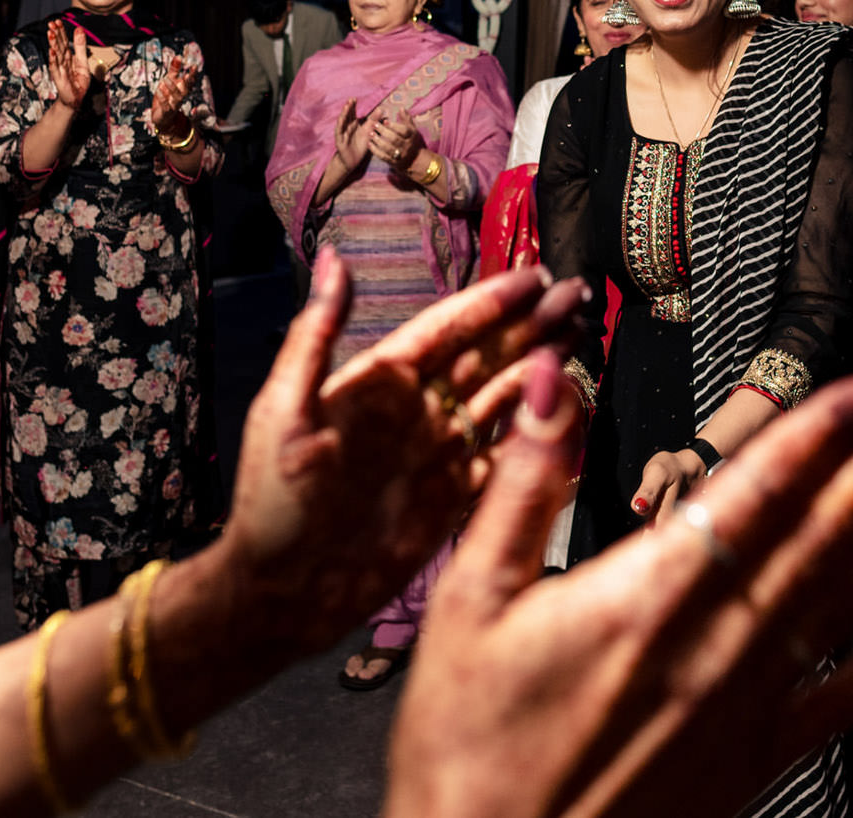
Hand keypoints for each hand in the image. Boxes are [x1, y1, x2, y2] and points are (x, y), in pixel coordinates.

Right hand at [46, 21, 92, 105]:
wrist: (75, 99)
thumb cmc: (78, 81)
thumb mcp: (83, 62)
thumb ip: (80, 47)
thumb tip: (79, 29)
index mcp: (68, 57)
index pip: (64, 41)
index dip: (61, 31)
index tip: (57, 21)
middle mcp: (62, 61)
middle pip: (59, 46)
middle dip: (56, 34)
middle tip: (51, 23)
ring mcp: (60, 69)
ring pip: (57, 54)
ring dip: (53, 44)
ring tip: (50, 33)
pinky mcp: (59, 78)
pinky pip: (56, 67)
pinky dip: (54, 59)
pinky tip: (52, 51)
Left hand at [149, 54, 196, 135]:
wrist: (163, 117)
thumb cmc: (167, 97)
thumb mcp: (169, 80)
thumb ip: (174, 69)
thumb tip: (178, 56)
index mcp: (182, 88)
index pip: (190, 81)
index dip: (192, 74)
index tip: (194, 66)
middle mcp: (180, 97)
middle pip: (186, 89)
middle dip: (188, 82)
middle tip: (187, 74)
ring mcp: (174, 105)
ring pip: (177, 97)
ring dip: (172, 88)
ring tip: (166, 78)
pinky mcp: (166, 111)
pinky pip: (165, 105)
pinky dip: (163, 98)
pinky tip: (159, 90)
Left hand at [212, 248, 592, 658]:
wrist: (282, 592)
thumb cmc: (272, 502)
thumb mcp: (285, 411)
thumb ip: (315, 335)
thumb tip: (332, 260)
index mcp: (378, 382)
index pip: (446, 328)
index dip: (491, 302)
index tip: (535, 277)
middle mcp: (414, 410)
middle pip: (484, 355)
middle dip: (531, 324)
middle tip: (577, 295)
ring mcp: (437, 452)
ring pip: (501, 397)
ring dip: (540, 366)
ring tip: (580, 334)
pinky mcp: (453, 497)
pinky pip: (503, 456)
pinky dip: (536, 433)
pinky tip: (567, 410)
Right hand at [333, 99, 375, 171]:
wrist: (352, 161)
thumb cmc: (359, 146)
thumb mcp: (368, 132)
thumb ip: (373, 121)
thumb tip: (382, 109)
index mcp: (353, 125)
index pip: (352, 113)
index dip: (353, 106)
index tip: (355, 98)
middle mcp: (346, 127)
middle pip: (347, 116)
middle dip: (348, 108)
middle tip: (351, 99)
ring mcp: (342, 134)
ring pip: (342, 122)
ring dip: (344, 114)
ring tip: (347, 106)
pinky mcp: (340, 141)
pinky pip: (339, 133)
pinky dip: (340, 126)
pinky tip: (341, 120)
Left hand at [370, 110, 421, 171]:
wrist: (414, 159)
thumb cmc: (410, 139)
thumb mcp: (411, 129)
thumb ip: (406, 118)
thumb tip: (402, 108)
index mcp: (411, 136)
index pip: (404, 131)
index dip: (394, 126)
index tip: (384, 121)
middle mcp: (407, 146)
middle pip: (395, 139)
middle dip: (384, 132)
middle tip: (374, 125)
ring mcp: (400, 155)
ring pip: (388, 148)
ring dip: (378, 141)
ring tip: (370, 133)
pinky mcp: (393, 162)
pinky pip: (383, 157)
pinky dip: (375, 150)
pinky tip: (369, 144)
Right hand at [387, 366, 852, 817]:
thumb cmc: (469, 750)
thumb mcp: (472, 599)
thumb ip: (526, 481)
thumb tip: (558, 379)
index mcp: (648, 594)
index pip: (759, 488)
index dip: (823, 430)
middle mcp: (713, 645)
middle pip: (820, 536)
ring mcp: (741, 707)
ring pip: (841, 602)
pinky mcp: (749, 761)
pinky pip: (842, 703)